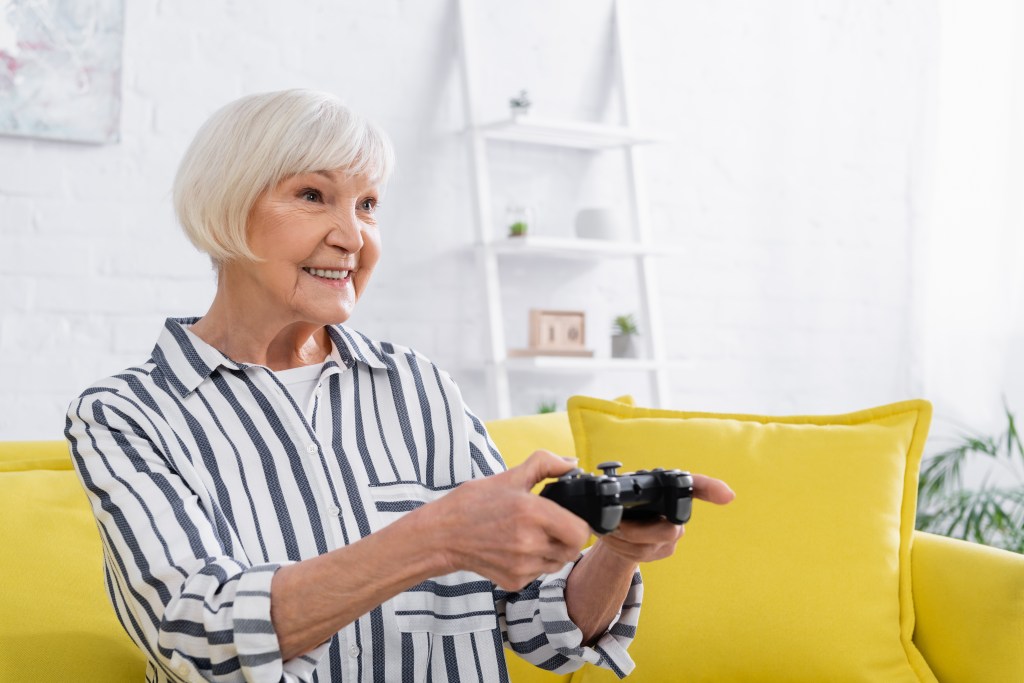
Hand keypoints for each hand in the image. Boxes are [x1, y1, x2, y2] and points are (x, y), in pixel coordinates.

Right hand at [422, 450, 591, 590]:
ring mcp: (522, 566)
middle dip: (568, 537)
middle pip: (573, 548)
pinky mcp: (514, 582)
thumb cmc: (472, 504)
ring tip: (532, 536)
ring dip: (553, 551)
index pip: (580, 530)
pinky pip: (539, 574)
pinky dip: (535, 563)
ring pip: (558, 562)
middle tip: (552, 526)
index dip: (580, 523)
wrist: (440, 536)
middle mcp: (530, 542)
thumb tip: (572, 464)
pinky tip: (517, 549)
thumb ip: (545, 464)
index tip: (569, 516)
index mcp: (532, 512)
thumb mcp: (508, 477)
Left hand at [595, 473, 734, 563]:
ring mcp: (672, 536)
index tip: (728, 496)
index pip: (696, 486)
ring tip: (608, 529)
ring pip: (648, 546)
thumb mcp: (619, 488)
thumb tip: (609, 487)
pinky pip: (640, 554)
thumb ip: (621, 487)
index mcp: (669, 491)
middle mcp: (678, 515)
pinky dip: (619, 546)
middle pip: (669, 531)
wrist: (618, 528)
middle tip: (616, 526)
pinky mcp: (663, 552)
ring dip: (621, 539)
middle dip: (636, 531)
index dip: (712, 489)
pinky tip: (612, 538)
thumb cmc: (623, 502)